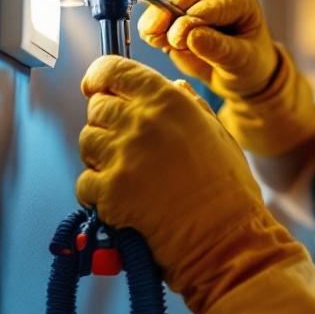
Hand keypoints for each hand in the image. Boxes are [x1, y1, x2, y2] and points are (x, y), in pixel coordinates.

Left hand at [77, 56, 314, 313]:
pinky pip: (84, 183)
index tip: (96, 85)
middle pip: (96, 107)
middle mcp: (142, 122)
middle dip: (106, 123)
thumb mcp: (218, 135)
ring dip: (100, 157)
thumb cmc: (230, 193)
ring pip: (86, 142)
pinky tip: (125, 202)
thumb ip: (189, 106)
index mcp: (169, 101)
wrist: (227, 243)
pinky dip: (98, 193)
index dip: (100, 76)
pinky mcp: (109, 193)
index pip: (113, 70)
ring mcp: (122, 157)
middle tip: (127, 146)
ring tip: (131, 176)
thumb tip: (170, 88)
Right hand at [137, 0, 277, 99]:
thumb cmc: (244, 64)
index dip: (192, 18)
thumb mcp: (238, 61)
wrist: (236, 69)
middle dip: (168, 10)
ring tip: (154, 39)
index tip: (176, 39)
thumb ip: (216, 48)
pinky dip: (151, 15)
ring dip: (156, 13)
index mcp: (243, 0)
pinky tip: (154, 36)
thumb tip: (188, 35)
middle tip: (153, 35)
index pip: (214, 2)